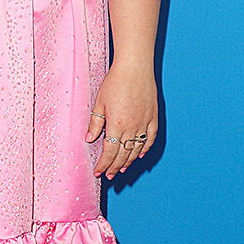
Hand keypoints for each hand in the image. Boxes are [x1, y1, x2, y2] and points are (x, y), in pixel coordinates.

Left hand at [84, 64, 156, 178]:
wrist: (135, 67)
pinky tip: (140, 155)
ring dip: (129, 161)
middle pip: (123, 154)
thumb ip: (95, 124)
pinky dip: (145, 148)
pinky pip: (150, 138)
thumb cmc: (115, 82)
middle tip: (109, 175)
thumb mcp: (99, 103)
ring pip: (137, 149)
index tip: (98, 172)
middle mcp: (132, 127)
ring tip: (122, 169)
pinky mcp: (153, 117)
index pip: (109, 152)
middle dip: (114, 167)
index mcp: (117, 125)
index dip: (103, 164)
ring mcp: (145, 123)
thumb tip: (89, 140)